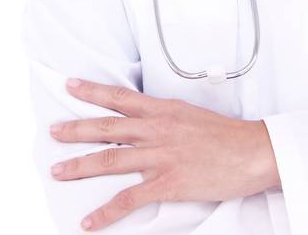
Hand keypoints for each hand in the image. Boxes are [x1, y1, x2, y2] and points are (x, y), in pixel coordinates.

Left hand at [48, 78, 279, 230]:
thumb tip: (146, 121)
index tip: (70, 86)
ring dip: (80, 166)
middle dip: (75, 129)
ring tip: (58, 171)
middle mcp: (157, 129)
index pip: (120, 97)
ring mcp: (161, 156)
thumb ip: (165, 118)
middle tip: (53, 132)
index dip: (92, 91)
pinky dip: (106, 212)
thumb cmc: (227, 136)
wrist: (254, 152)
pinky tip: (90, 221)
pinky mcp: (168, 183)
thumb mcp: (191, 115)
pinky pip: (129, 199)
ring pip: (110, 160)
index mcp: (163, 110)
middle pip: (106, 127)